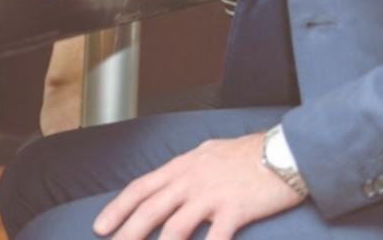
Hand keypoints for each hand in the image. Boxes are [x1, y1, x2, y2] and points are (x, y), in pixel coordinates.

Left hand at [94, 132, 303, 239]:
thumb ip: (186, 169)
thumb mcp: (206, 154)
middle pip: (150, 209)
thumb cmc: (245, 154)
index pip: (139, 188)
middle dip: (128, 232)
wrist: (283, 151)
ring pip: (176, 226)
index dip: (117, 208)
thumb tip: (169, 180)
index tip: (100, 226)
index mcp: (180, 168)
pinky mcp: (236, 210)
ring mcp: (211, 196)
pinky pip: (216, 238)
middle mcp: (189, 181)